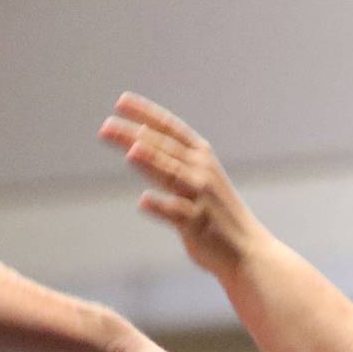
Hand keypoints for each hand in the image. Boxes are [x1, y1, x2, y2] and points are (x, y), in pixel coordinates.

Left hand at [99, 92, 269, 278]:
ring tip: (130, 152)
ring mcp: (201, 197)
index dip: (146, 113)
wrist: (247, 250)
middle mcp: (202, 171)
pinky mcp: (198, 224)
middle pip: (164, 147)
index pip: (170, 128)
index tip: (120, 101)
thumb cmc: (216, 213)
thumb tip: (134, 141)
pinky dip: (162, 206)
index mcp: (202, 156)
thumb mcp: (198, 178)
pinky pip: (178, 213)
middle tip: (105, 126)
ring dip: (152, 162)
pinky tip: (144, 201)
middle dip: (135, 135)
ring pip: (172, 174)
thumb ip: (170, 160)